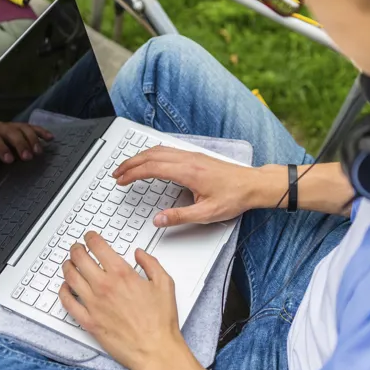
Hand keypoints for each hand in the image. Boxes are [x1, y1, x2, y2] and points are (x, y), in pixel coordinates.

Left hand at [0, 118, 52, 184]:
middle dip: (21, 144)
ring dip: (33, 139)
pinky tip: (51, 138)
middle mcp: (0, 128)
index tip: (9, 160)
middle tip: (28, 157)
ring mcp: (12, 125)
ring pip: (24, 128)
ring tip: (39, 152)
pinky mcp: (21, 126)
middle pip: (12, 132)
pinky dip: (42, 132)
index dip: (1, 148)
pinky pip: (33, 127)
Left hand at [60, 233, 204, 369]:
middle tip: (77, 247)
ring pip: (71, 278)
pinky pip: (68, 304)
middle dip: (76, 249)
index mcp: (122, 274)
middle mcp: (104, 287)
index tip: (90, 237)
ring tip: (69, 262)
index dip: (91, 238)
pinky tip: (65, 287)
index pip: (98, 247)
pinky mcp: (89, 322)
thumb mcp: (164, 282)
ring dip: (67, 266)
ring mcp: (94, 305)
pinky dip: (63, 292)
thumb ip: (150, 262)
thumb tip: (139, 253)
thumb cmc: (160, 320)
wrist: (155, 349)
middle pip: (80, 259)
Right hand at [113, 147, 262, 227]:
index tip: (121, 181)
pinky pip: (167, 150)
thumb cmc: (234, 197)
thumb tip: (158, 219)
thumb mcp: (207, 213)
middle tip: (117, 173)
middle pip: (151, 155)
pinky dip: (152, 154)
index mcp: (188, 172)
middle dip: (130, 163)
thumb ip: (180, 217)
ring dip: (140, 157)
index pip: (152, 168)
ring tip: (127, 167)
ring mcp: (192, 156)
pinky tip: (149, 161)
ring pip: (159, 150)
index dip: (133, 174)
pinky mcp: (195, 156)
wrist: (252, 184)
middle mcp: (188, 159)